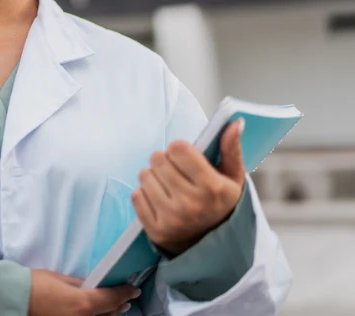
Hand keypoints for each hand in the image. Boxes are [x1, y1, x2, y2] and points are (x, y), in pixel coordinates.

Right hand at [29, 270, 139, 314]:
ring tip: (115, 309)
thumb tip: (93, 286)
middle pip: (109, 315)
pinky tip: (97, 315)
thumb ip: (81, 285)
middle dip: (119, 306)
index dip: (125, 293)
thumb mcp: (60, 279)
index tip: (133, 289)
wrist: (13, 300)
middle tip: (126, 298)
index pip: (111, 299)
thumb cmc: (35, 285)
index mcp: (83, 304)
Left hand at [132, 120, 246, 256]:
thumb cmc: (222, 205)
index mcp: (213, 188)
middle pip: (158, 159)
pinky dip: (145, 195)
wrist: (215, 248)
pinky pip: (136, 195)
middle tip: (177, 174)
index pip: (178, 148)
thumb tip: (234, 122)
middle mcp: (191, 204)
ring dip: (154, 177)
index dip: (180, 150)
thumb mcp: (233, 179)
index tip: (186, 159)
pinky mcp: (155, 230)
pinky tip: (160, 202)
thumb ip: (231, 149)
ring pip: (144, 175)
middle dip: (165, 162)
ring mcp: (172, 218)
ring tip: (169, 188)